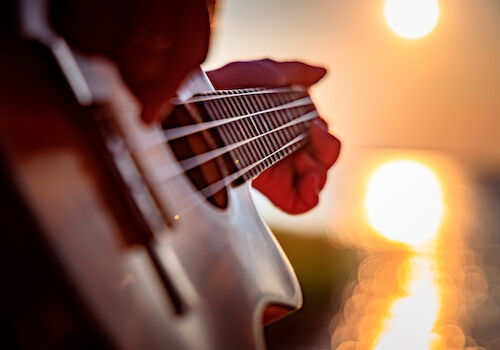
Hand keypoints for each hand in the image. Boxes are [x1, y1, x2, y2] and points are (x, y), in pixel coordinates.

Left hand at [207, 59, 340, 213]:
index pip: (320, 140)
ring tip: (304, 161)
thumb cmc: (228, 88)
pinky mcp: (273, 190)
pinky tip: (308, 183)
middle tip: (311, 134)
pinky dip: (312, 195)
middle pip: (324, 159)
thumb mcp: (266, 73)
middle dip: (326, 148)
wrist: (203, 111)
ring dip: (320, 170)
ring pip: (319, 180)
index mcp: (287, 127)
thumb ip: (298, 73)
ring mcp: (280, 172)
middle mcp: (285, 150)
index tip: (314, 125)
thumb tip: (323, 72)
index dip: (324, 137)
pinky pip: (303, 204)